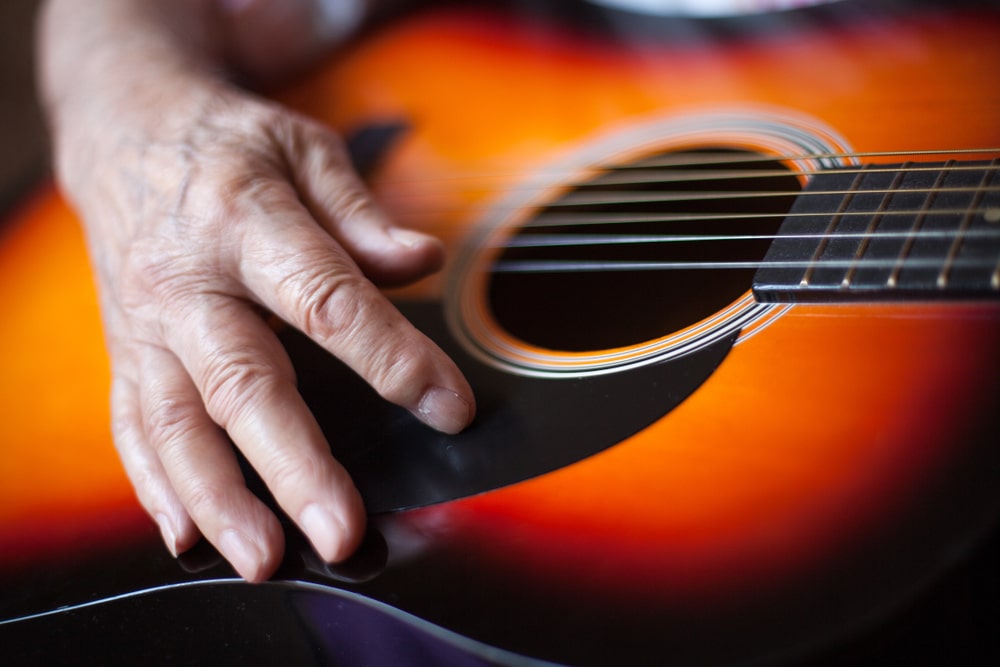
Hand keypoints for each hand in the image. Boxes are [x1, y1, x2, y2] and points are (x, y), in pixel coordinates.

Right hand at [58, 77, 473, 581]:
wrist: (124, 128)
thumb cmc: (229, 145)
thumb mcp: (303, 149)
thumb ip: (361, 213)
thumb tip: (423, 262)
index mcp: (248, 220)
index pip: (328, 300)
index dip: (392, 359)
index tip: (449, 409)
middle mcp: (190, 281)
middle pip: (244, 382)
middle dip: (294, 465)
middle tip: (341, 531)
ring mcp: (148, 323)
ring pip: (176, 422)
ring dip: (220, 498)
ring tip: (265, 557)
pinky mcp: (125, 351)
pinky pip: (133, 425)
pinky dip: (157, 485)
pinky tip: (189, 534)